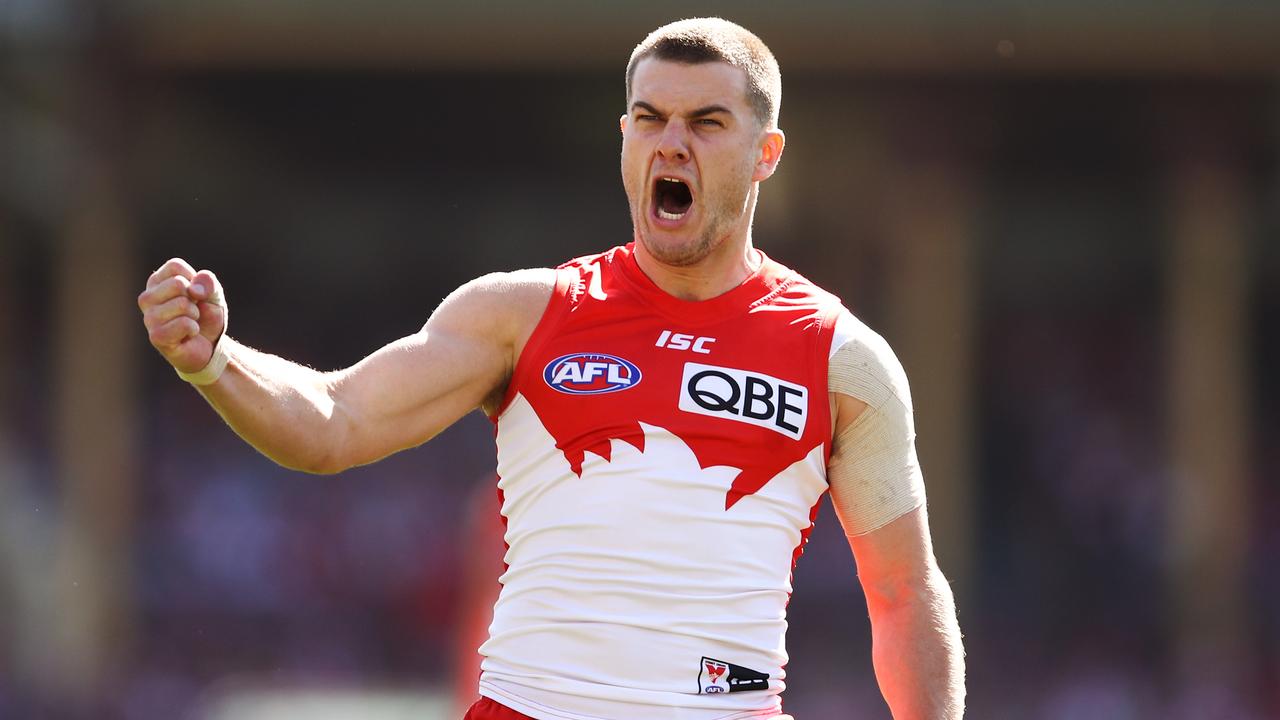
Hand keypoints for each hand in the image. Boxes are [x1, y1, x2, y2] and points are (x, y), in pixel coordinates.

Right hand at [138, 258, 227, 373]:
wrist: (210, 346)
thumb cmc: (206, 316)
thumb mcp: (213, 294)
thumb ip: (208, 283)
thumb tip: (194, 290)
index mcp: (156, 282)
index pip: (174, 266)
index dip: (193, 280)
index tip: (195, 294)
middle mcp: (147, 298)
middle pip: (177, 284)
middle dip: (194, 299)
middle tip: (192, 312)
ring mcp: (149, 318)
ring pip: (182, 304)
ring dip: (195, 315)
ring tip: (190, 323)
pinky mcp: (156, 336)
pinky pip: (184, 323)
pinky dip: (194, 329)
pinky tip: (188, 335)